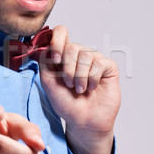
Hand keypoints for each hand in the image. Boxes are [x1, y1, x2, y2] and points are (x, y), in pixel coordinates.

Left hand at [40, 26, 120, 153]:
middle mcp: (79, 54)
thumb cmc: (66, 103)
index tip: (55, 59)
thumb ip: (45, 61)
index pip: (61, 32)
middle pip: (72, 47)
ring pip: (86, 55)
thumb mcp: (48, 81)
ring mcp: (94, 60)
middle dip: (68, 69)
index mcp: (63, 55)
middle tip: (69, 85)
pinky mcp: (108, 67)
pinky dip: (93, 78)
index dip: (57, 41)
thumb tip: (46, 44)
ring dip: (80, 77)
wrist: (83, 121)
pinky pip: (99, 63)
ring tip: (80, 90)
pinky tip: (92, 88)